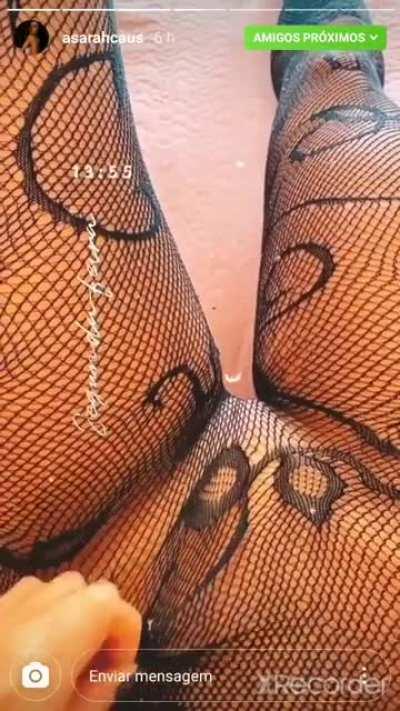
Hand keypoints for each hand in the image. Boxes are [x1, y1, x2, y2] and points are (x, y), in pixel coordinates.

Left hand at [0, 572, 141, 709]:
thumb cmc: (19, 704)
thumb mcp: (75, 710)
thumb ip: (105, 687)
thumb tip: (119, 672)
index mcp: (87, 610)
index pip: (129, 616)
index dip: (127, 650)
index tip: (112, 677)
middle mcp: (59, 589)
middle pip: (99, 598)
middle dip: (101, 631)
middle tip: (86, 675)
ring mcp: (26, 591)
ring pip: (66, 595)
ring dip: (72, 622)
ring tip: (56, 665)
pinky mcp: (2, 599)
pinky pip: (36, 600)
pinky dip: (43, 620)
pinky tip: (27, 656)